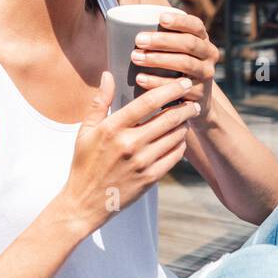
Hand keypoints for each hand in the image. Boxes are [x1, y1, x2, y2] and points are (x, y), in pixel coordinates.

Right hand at [64, 72, 199, 234]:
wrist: (84, 202)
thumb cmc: (84, 163)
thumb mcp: (85, 131)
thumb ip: (100, 102)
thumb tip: (108, 75)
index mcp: (113, 128)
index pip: (148, 102)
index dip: (170, 89)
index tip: (182, 82)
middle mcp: (129, 144)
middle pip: (168, 118)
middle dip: (185, 106)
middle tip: (193, 100)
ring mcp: (142, 163)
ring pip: (175, 136)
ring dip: (185, 124)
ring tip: (187, 117)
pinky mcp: (150, 179)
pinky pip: (174, 156)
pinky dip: (181, 145)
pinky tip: (180, 138)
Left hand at [131, 10, 218, 124]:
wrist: (195, 100)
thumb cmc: (175, 67)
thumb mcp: (176, 50)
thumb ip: (161, 36)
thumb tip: (123, 17)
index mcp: (203, 39)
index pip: (196, 25)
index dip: (180, 21)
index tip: (160, 19)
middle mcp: (209, 55)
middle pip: (189, 44)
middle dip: (163, 41)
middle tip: (139, 40)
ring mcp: (206, 75)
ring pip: (184, 64)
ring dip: (158, 59)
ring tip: (135, 57)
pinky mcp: (200, 94)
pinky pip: (178, 87)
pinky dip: (157, 82)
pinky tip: (140, 79)